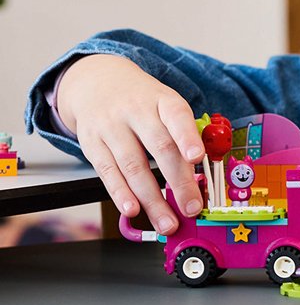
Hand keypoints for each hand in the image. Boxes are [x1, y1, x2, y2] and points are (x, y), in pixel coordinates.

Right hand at [57, 54, 205, 234]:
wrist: (97, 82)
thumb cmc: (142, 101)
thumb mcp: (166, 103)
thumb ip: (183, 132)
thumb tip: (203, 170)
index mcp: (163, 100)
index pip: (177, 115)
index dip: (187, 136)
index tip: (197, 157)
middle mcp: (136, 111)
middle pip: (159, 147)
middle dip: (178, 182)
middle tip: (192, 207)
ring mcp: (111, 127)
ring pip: (133, 166)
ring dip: (151, 199)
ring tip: (167, 221)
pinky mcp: (92, 144)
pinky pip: (108, 173)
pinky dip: (121, 194)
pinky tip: (133, 210)